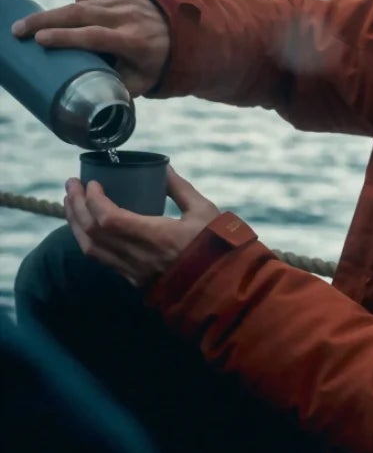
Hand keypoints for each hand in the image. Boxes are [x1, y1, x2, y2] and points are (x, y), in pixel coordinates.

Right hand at [9, 0, 170, 97]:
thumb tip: (81, 105)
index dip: (65, 37)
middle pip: (80, 14)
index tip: (38, 40)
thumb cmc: (154, 65)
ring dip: (60, 15)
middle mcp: (132, 16)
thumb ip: (111, 91)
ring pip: (84, 3)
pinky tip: (78, 15)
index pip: (94, 36)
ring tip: (39, 27)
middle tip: (18, 30)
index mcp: (136, 41)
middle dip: (45, 20)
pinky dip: (81, 3)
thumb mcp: (138, 83)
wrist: (186, 34)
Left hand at [63, 166, 220, 288]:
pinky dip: (87, 239)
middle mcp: (138, 256)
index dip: (94, 200)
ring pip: (90, 248)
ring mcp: (133, 270)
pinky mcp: (132, 278)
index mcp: (156, 237)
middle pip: (92, 232)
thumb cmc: (216, 246)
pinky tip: (86, 227)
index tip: (93, 183)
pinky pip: (100, 258)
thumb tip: (163, 168)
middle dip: (77, 205)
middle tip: (72, 185)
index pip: (109, 219)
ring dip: (75, 223)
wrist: (221, 284)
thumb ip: (181, 189)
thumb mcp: (204, 211)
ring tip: (71, 203)